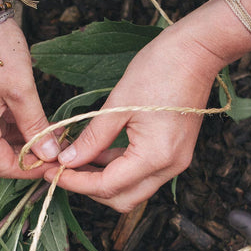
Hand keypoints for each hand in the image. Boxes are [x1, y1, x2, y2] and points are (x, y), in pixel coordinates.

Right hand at [0, 18, 59, 178]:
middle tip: (56, 151)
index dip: (29, 170)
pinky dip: (12, 127)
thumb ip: (36, 125)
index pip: (2, 165)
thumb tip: (49, 153)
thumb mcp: (22, 90)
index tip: (54, 165)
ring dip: (22, 141)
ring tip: (51, 137)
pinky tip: (34, 123)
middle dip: (27, 157)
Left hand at [45, 20, 223, 211]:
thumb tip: (68, 160)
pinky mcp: (173, 153)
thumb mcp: (118, 104)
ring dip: (102, 178)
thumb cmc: (160, 70)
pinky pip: (141, 171)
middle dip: (89, 188)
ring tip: (75, 159)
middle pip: (122, 198)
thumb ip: (92, 138)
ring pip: (132, 188)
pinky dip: (117, 167)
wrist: (197, 52)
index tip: (53, 172)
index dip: (76, 183)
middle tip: (62, 170)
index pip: (108, 186)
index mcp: (156, 156)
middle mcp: (169, 167)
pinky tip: (96, 151)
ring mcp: (174, 162)